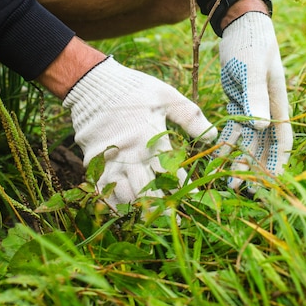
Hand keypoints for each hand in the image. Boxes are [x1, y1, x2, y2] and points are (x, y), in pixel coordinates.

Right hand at [63, 57, 216, 205]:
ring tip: (153, 218)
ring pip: (125, 195)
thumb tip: (213, 136)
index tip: (192, 198)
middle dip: (163, 208)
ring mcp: (110, 160)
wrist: (93, 84)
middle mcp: (129, 153)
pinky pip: (104, 191)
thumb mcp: (166, 96)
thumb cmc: (134, 89)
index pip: (170, 172)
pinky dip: (114, 204)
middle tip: (177, 221)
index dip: (182, 188)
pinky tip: (125, 211)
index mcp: (150, 137)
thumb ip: (190, 116)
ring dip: (140, 208)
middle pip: (147, 190)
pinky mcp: (93, 162)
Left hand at [218, 11, 292, 189]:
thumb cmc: (251, 43)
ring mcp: (252, 106)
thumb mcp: (253, 68)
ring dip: (240, 159)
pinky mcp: (238, 101)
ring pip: (248, 140)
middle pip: (264, 145)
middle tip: (241, 188)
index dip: (278, 162)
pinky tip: (216, 157)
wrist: (239, 25)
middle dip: (256, 168)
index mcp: (277, 101)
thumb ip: (257, 95)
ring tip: (227, 180)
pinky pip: (234, 128)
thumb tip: (261, 126)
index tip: (271, 184)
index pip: (282, 138)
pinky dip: (226, 143)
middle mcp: (266, 108)